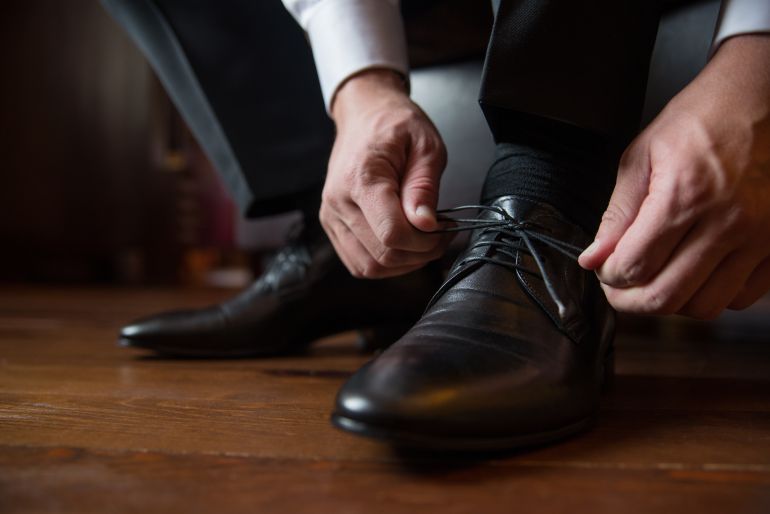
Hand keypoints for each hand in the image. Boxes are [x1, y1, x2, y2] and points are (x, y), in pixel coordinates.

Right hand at [321, 69, 451, 277]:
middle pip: (382, 255)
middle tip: (440, 234)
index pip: (392, 234)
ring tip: (422, 240)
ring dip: (403, 263)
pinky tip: (403, 244)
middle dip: (419, 254)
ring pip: (369, 266)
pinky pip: (359, 262)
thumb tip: (426, 225)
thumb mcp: (425, 145)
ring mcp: (331, 216)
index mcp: (361, 179)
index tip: (445, 227)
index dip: (425, 242)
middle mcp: (338, 202)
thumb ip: (424, 187)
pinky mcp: (333, 226)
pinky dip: (385, 263)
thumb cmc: (395, 125)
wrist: (364, 114)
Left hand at [579, 35, 769, 318]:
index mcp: (685, 197)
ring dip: (672, 302)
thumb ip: (616, 215)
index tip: (604, 269)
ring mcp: (760, 237)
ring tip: (657, 279)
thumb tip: (593, 259)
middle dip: (630, 301)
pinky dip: (712, 295)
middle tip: (620, 288)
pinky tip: (696, 273)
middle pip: (666, 298)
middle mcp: (727, 222)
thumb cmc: (701, 120)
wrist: (761, 99)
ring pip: (704, 306)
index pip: (633, 267)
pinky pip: (742, 297)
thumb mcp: (641, 158)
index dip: (608, 278)